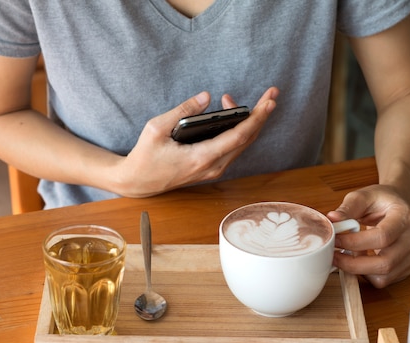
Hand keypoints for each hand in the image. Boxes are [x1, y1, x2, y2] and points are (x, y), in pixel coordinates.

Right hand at [116, 87, 278, 196]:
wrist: (138, 182)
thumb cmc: (145, 156)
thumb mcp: (156, 128)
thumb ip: (182, 111)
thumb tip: (205, 96)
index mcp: (201, 158)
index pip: (238, 137)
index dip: (256, 118)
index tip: (269, 102)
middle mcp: (213, 166)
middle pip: (247, 140)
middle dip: (261, 115)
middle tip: (271, 94)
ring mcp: (213, 169)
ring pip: (242, 144)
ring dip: (249, 121)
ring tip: (246, 100)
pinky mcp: (211, 168)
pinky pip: (233, 148)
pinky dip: (238, 129)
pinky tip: (234, 115)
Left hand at [326, 185, 409, 287]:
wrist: (396, 206)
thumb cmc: (380, 201)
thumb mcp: (363, 196)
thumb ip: (348, 208)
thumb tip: (333, 220)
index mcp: (404, 217)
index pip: (382, 236)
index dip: (354, 242)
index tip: (335, 240)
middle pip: (385, 262)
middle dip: (353, 263)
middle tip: (334, 256)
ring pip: (383, 276)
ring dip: (358, 270)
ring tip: (347, 255)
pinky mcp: (407, 268)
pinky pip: (383, 280)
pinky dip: (366, 274)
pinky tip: (360, 259)